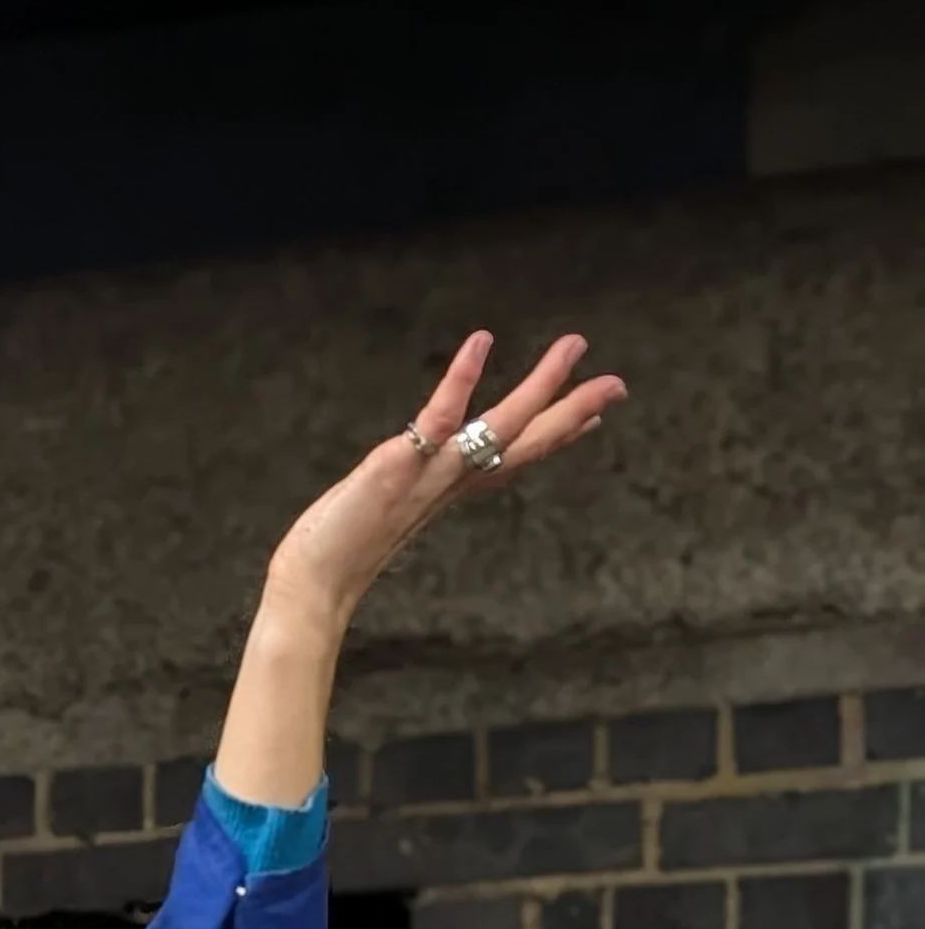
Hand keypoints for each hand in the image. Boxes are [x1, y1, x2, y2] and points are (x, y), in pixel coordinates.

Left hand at [265, 329, 627, 629]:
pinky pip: (440, 417)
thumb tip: (408, 471)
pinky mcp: (400, 466)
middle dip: (571, 412)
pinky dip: (461, 379)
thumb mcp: (385, 512)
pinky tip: (482, 342)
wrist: (312, 586)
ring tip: (573, 347)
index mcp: (446, 492)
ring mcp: (429, 476)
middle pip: (523, 445)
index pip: (511, 459)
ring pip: (500, 428)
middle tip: (618, 383)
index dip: (555, 436)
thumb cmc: (338, 551)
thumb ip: (405, 487)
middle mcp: (448, 484)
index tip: (595, 415)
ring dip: (540, 387)